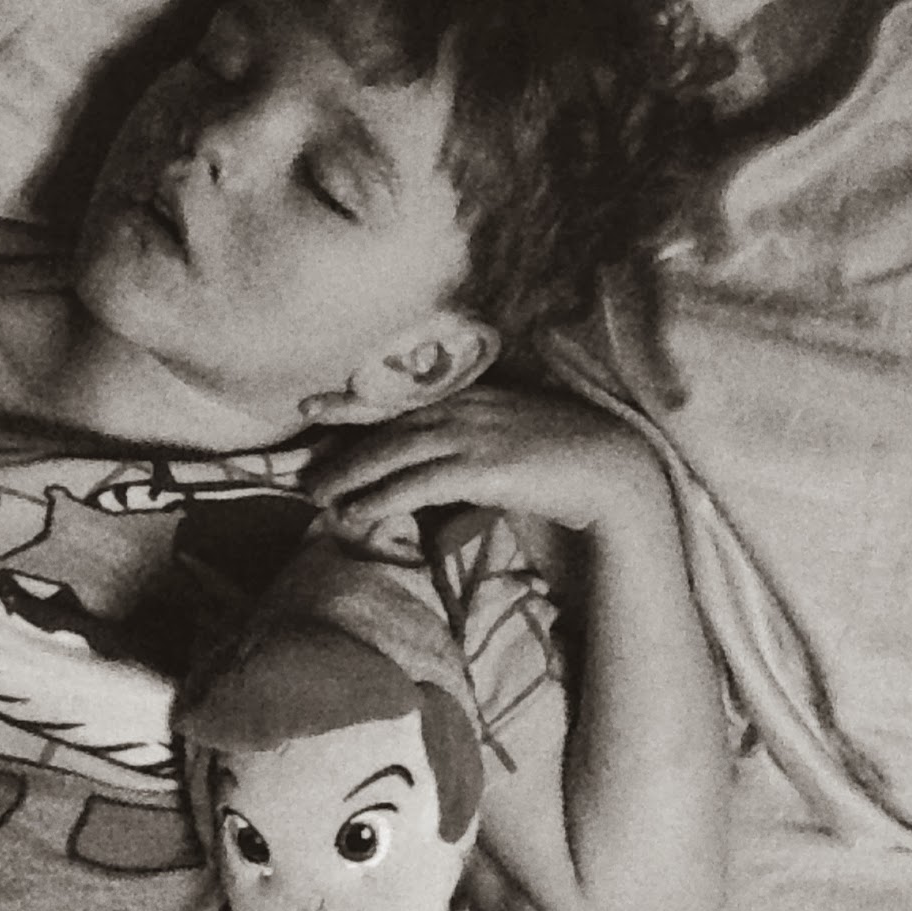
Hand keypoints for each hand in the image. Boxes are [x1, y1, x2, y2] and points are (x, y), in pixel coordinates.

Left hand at [305, 387, 668, 536]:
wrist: (614, 472)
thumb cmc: (567, 460)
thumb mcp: (513, 440)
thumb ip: (474, 447)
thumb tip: (440, 472)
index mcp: (473, 396)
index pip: (400, 397)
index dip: (353, 402)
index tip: (312, 406)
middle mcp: (466, 408)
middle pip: (386, 423)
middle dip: (339, 444)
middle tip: (297, 465)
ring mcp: (474, 435)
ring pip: (394, 452)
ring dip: (350, 475)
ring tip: (316, 496)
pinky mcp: (483, 469)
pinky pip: (418, 483)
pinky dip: (381, 498)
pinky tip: (354, 514)